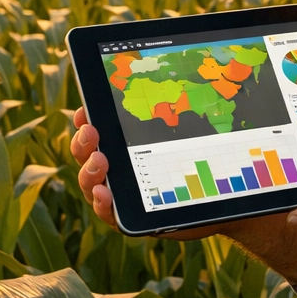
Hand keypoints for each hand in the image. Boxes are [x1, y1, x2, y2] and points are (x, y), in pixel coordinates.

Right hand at [70, 106, 235, 240]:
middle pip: (85, 155)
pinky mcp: (127, 217)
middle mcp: (113, 169)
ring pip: (91, 184)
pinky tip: (104, 193)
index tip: (84, 112)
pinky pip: (108, 213)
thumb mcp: (185, 131)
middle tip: (91, 133)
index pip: (95, 131)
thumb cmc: (195, 158)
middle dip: (83, 143)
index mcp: (120, 145)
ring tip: (99, 162)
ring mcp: (118, 193)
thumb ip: (173, 111)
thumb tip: (178, 80)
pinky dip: (102, 203)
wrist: (213, 196)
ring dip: (89, 172)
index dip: (84, 121)